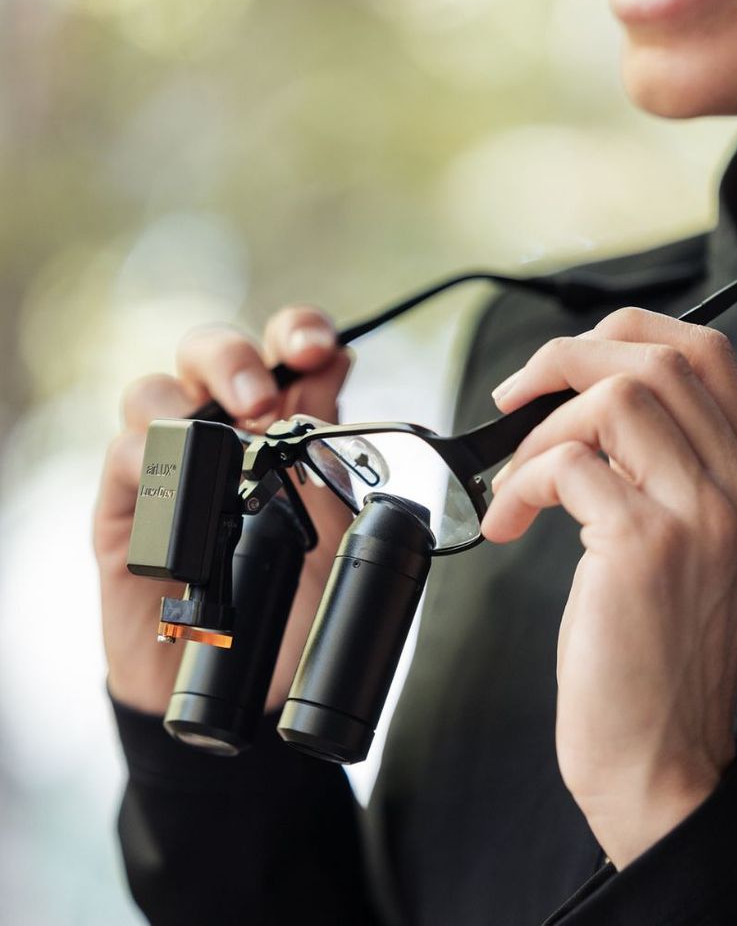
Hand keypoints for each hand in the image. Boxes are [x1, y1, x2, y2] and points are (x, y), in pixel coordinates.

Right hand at [94, 306, 353, 714]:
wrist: (249, 679)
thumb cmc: (293, 600)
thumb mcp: (335, 534)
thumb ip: (334, 466)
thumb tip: (335, 389)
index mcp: (283, 427)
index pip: (285, 354)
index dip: (299, 334)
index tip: (318, 350)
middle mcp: (225, 433)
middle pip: (211, 353)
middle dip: (235, 359)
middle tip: (262, 402)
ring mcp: (172, 466)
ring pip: (155, 392)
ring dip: (188, 404)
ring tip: (228, 443)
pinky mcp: (130, 507)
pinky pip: (124, 457)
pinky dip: (152, 457)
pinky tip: (182, 484)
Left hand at [482, 308, 736, 867]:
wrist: (661, 755)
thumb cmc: (656, 649)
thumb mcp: (689, 543)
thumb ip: (664, 466)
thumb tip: (584, 403)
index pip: (706, 353)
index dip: (626, 334)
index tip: (567, 362)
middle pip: (654, 359)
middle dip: (564, 359)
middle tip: (514, 400)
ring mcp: (700, 514)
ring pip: (612, 399)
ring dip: (537, 428)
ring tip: (513, 482)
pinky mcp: (644, 545)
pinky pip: (566, 464)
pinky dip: (519, 482)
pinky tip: (507, 523)